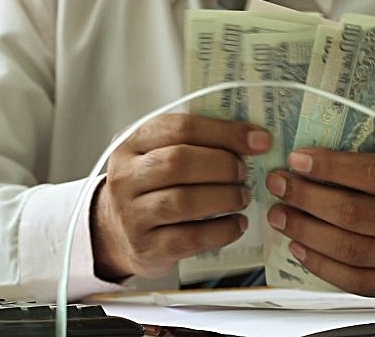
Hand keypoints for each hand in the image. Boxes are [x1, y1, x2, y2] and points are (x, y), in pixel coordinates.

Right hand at [90, 114, 271, 280]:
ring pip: (184, 201)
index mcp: (131, 142)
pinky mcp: (147, 248)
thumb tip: (254, 139)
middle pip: (179, 162)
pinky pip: (190, 238)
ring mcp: (132, 214)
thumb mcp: (160, 153)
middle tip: (245, 172)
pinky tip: (237, 223)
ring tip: (243, 197)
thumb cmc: (150, 185)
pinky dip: (222, 230)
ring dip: (225, 197)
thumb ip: (196, 141)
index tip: (259, 141)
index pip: (180, 128)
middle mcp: (126, 176)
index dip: (225, 132)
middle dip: (223, 165)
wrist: (115, 231)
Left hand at [266, 148, 374, 296]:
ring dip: (305, 230)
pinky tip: (297, 246)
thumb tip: (305, 162)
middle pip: (354, 213)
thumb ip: (362, 166)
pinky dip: (317, 263)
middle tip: (279, 185)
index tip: (297, 159)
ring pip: (348, 248)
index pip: (374, 174)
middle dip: (307, 198)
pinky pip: (350, 279)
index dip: (331, 166)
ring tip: (280, 215)